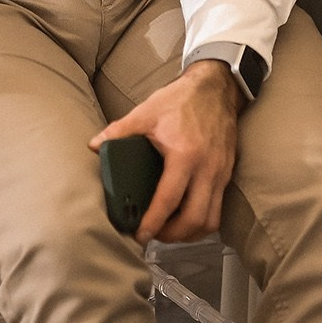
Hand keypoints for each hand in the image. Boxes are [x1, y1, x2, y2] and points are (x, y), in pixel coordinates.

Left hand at [89, 60, 240, 246]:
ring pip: (211, 220)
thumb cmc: (182, 99)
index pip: (169, 200)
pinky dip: (203, 219)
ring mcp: (221, 172)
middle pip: (195, 219)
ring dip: (190, 232)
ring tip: (170, 230)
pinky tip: (187, 215)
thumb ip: (119, 130)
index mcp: (185, 155)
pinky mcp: (227, 173)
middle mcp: (207, 168)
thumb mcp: (147, 112)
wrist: (215, 87)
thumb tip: (94, 145)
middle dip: (173, 236)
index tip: (141, 234)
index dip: (153, 222)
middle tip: (154, 235)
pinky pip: (218, 207)